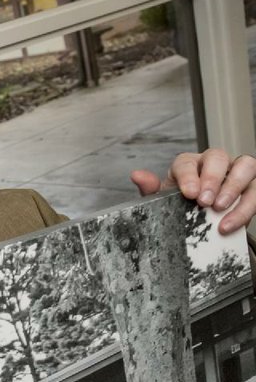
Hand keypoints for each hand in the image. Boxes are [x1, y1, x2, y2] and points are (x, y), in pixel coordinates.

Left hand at [131, 149, 255, 233]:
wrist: (199, 222)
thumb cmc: (181, 206)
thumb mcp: (163, 201)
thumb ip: (151, 189)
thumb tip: (137, 175)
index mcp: (189, 164)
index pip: (188, 162)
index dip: (189, 176)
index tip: (189, 194)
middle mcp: (214, 163)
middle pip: (218, 157)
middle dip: (212, 179)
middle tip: (205, 202)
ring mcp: (236, 172)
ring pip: (246, 165)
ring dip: (234, 187)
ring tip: (220, 210)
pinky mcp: (253, 187)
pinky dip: (246, 207)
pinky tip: (230, 223)